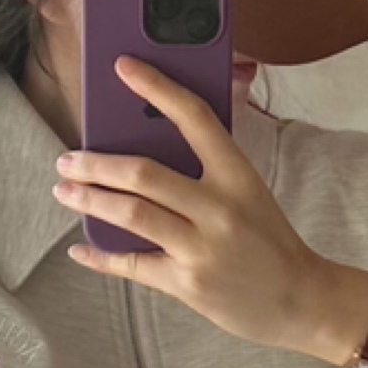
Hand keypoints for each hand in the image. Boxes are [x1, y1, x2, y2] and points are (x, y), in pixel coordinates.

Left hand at [52, 55, 367, 358]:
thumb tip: (158, 130)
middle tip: (68, 158)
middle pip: (143, 173)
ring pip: (131, 214)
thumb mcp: (250, 190)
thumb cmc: (270, 239)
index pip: (194, 117)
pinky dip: (99, 257)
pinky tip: (80, 248)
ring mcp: (201, 248)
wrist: (301, 300)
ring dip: (89, 200)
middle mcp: (218, 208)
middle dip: (95, 163)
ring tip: (65, 191)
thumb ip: (212, 161)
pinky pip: (131, 265)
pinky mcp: (187, 285)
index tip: (122, 67)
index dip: (156, 87)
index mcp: (237, 174)